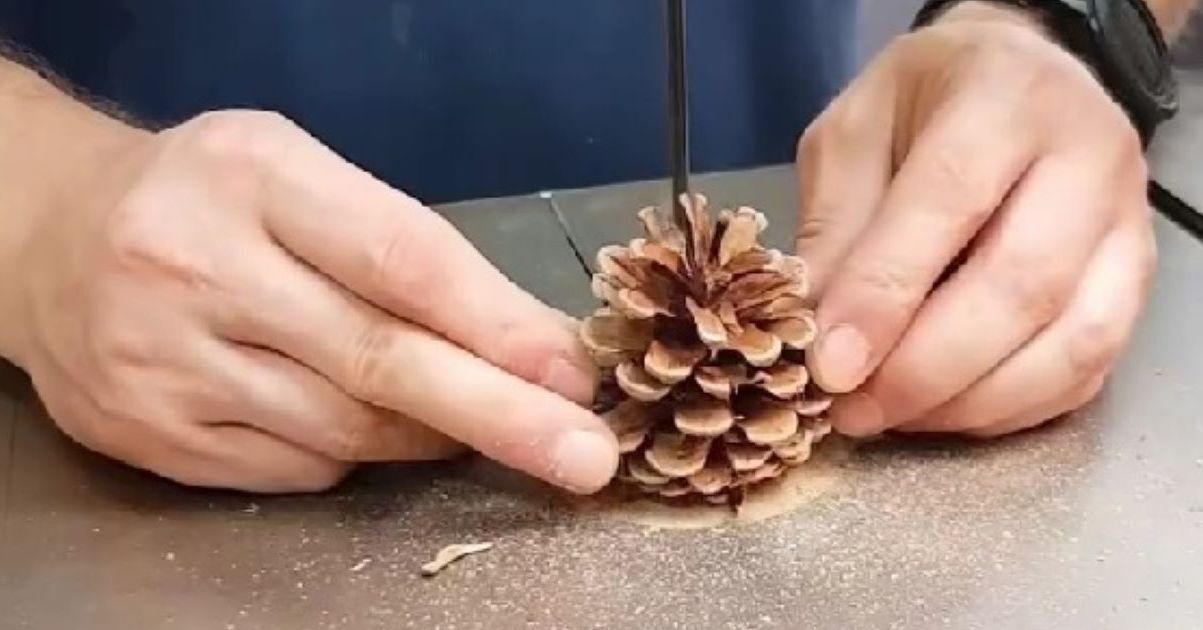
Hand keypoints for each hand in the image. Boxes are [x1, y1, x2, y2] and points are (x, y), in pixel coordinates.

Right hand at [7, 110, 617, 492]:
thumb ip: (408, 249)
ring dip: (433, 434)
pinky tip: (367, 425)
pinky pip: (296, 470)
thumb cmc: (209, 197)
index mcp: (254, 177)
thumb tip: (531, 344)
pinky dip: (355, 457)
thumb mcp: (301, 178)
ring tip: (475, 417)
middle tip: (585, 456)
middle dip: (497, 414)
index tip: (570, 370)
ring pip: (344, 431)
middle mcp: (197, 269)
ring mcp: (164, 364)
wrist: (49, 239)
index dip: (493, 323)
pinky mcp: (149, 437)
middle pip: (376, 361)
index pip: (397, 257)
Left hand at [795, 2, 1156, 437]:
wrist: (1014, 81)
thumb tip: (820, 334)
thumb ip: (835, 226)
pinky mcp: (1134, 285)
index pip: (949, 204)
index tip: (830, 366)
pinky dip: (1008, 409)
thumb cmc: (920, 106)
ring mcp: (1125, 227)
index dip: (885, 295)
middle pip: (1021, 288)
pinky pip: (1085, 373)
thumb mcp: (850, 136)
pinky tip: (944, 411)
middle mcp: (1088, 159)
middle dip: (924, 369)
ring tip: (889, 417)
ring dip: (969, 403)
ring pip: (1069, 345)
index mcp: (1005, 98)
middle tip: (851, 409)